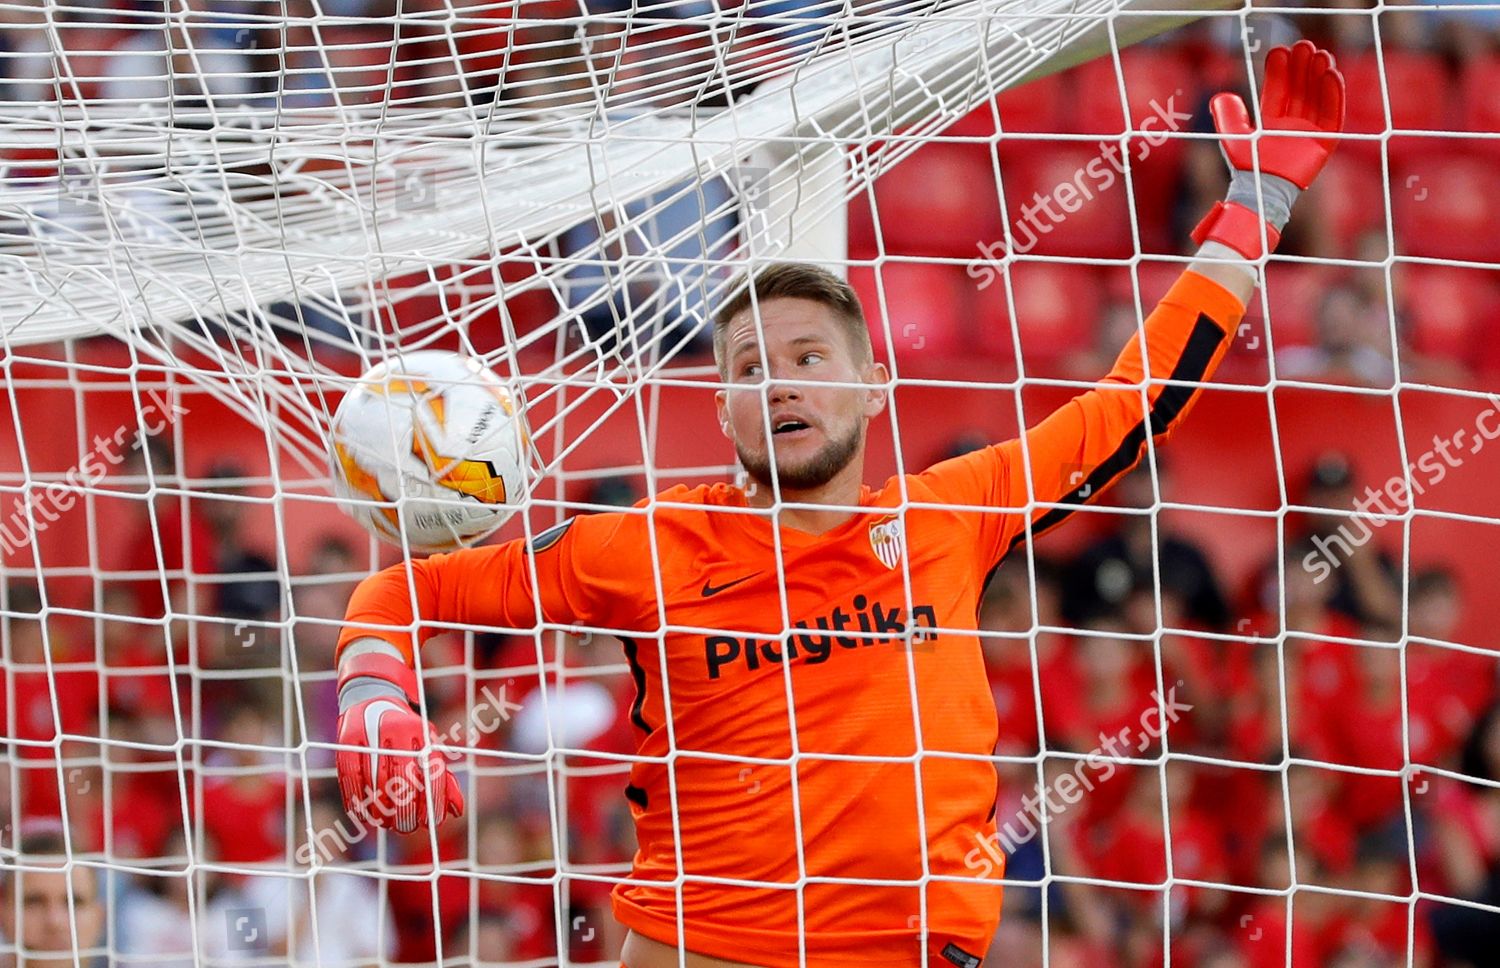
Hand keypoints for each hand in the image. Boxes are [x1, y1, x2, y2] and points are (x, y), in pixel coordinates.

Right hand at [335, 653, 463, 831]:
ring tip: (388, 824)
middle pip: (401, 780)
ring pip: (374, 783)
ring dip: (381, 811)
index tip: (431, 822)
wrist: (372, 694)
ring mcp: (367, 735)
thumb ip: (443, 776)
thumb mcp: (428, 744)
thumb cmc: (406, 729)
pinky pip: (349, 779)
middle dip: (406, 810)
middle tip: (408, 827)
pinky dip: (356, 802)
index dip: (432, 800)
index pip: (429, 770)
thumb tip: (456, 811)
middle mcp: (393, 730)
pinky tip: (365, 816)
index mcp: (418, 729)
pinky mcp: (344, 742)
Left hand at [1210, 39, 1345, 189]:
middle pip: (1301, 89)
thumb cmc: (1246, 165)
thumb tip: (1221, 95)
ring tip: (1320, 55)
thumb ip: (1227, 115)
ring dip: (1320, 76)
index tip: (1280, 51)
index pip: (1279, 89)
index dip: (1280, 70)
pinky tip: (1331, 75)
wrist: (1261, 188)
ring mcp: (1309, 133)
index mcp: (1272, 122)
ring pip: (1318, 97)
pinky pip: (1332, 114)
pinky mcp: (1324, 142)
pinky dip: (1333, 95)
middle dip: (1302, 67)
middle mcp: (1292, 125)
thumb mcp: (1233, 135)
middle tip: (1304, 45)